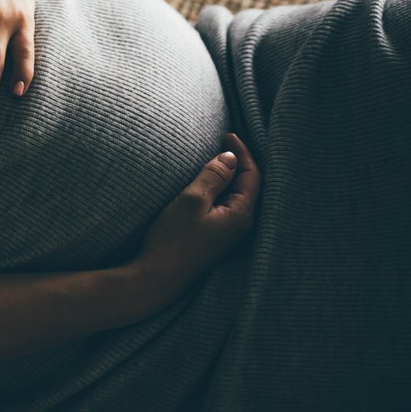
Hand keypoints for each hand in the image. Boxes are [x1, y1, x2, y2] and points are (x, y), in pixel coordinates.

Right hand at [135, 133, 260, 300]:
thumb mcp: (192, 200)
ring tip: (220, 158)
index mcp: (241, 215)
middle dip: (242, 162)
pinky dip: (224, 189)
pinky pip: (228, 206)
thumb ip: (213, 176)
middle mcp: (241, 226)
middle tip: (228, 141)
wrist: (157, 277)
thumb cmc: (173, 239)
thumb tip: (230, 157)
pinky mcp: (216, 238)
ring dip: (232, 176)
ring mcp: (229, 234)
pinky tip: (211, 185)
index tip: (228, 134)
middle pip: (250, 186)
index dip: (243, 152)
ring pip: (239, 197)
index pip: (252, 176)